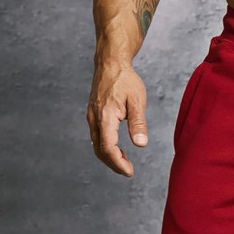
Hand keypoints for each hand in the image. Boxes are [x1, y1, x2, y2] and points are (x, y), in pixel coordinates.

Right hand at [87, 62, 148, 176]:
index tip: (129, 172)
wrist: (110, 62)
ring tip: (126, 162)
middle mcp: (95, 118)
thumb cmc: (125, 79)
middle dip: (114, 164)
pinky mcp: (93, 115)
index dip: (118, 163)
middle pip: (100, 150)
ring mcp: (92, 117)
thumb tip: (141, 144)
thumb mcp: (137, 100)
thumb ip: (138, 123)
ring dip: (110, 157)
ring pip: (97, 145)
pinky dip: (106, 148)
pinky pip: (97, 137)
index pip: (108, 147)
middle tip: (128, 171)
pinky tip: (119, 150)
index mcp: (105, 116)